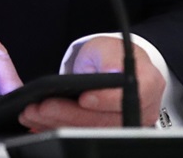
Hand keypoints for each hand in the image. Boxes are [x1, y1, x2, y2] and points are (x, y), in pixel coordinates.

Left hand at [18, 36, 165, 129]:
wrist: (112, 67)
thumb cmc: (111, 56)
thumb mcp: (108, 47)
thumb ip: (110, 58)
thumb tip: (112, 72)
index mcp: (148, 84)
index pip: (129, 97)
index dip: (106, 101)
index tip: (84, 98)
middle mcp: (141, 109)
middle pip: (106, 120)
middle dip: (71, 114)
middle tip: (44, 106)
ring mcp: (125, 125)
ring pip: (91, 131)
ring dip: (59, 124)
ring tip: (35, 112)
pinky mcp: (107, 133)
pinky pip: (82, 135)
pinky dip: (59, 128)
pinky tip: (41, 121)